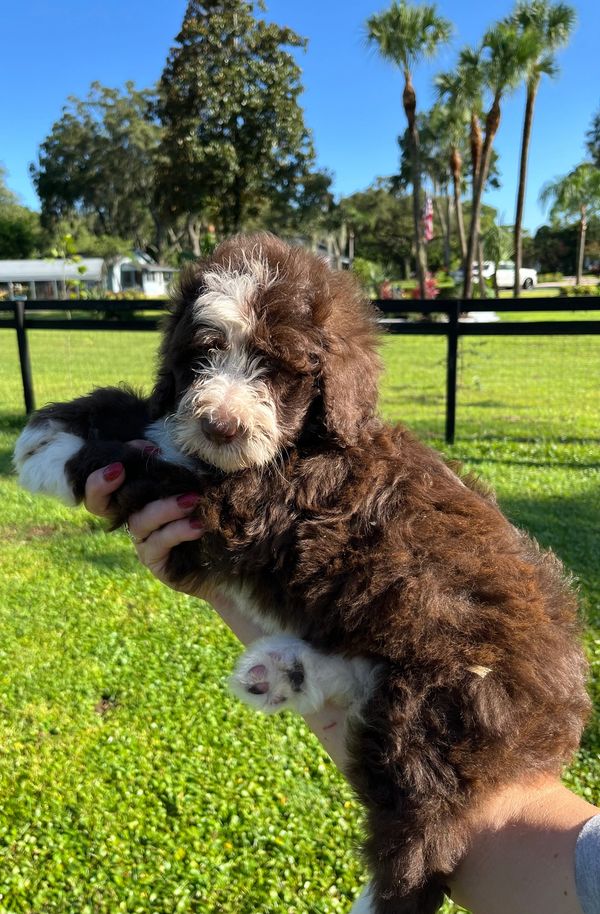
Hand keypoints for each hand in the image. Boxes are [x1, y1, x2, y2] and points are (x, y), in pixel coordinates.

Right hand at [84, 442, 204, 592]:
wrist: (233, 554)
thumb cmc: (212, 508)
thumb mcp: (193, 480)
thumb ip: (172, 465)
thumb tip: (157, 446)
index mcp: (137, 496)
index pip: (104, 480)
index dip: (106, 466)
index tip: (129, 454)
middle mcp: (133, 517)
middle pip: (99, 504)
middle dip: (101, 485)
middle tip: (119, 469)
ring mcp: (142, 541)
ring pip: (139, 521)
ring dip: (164, 507)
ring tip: (192, 500)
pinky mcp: (155, 561)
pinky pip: (159, 543)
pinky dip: (178, 530)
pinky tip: (198, 525)